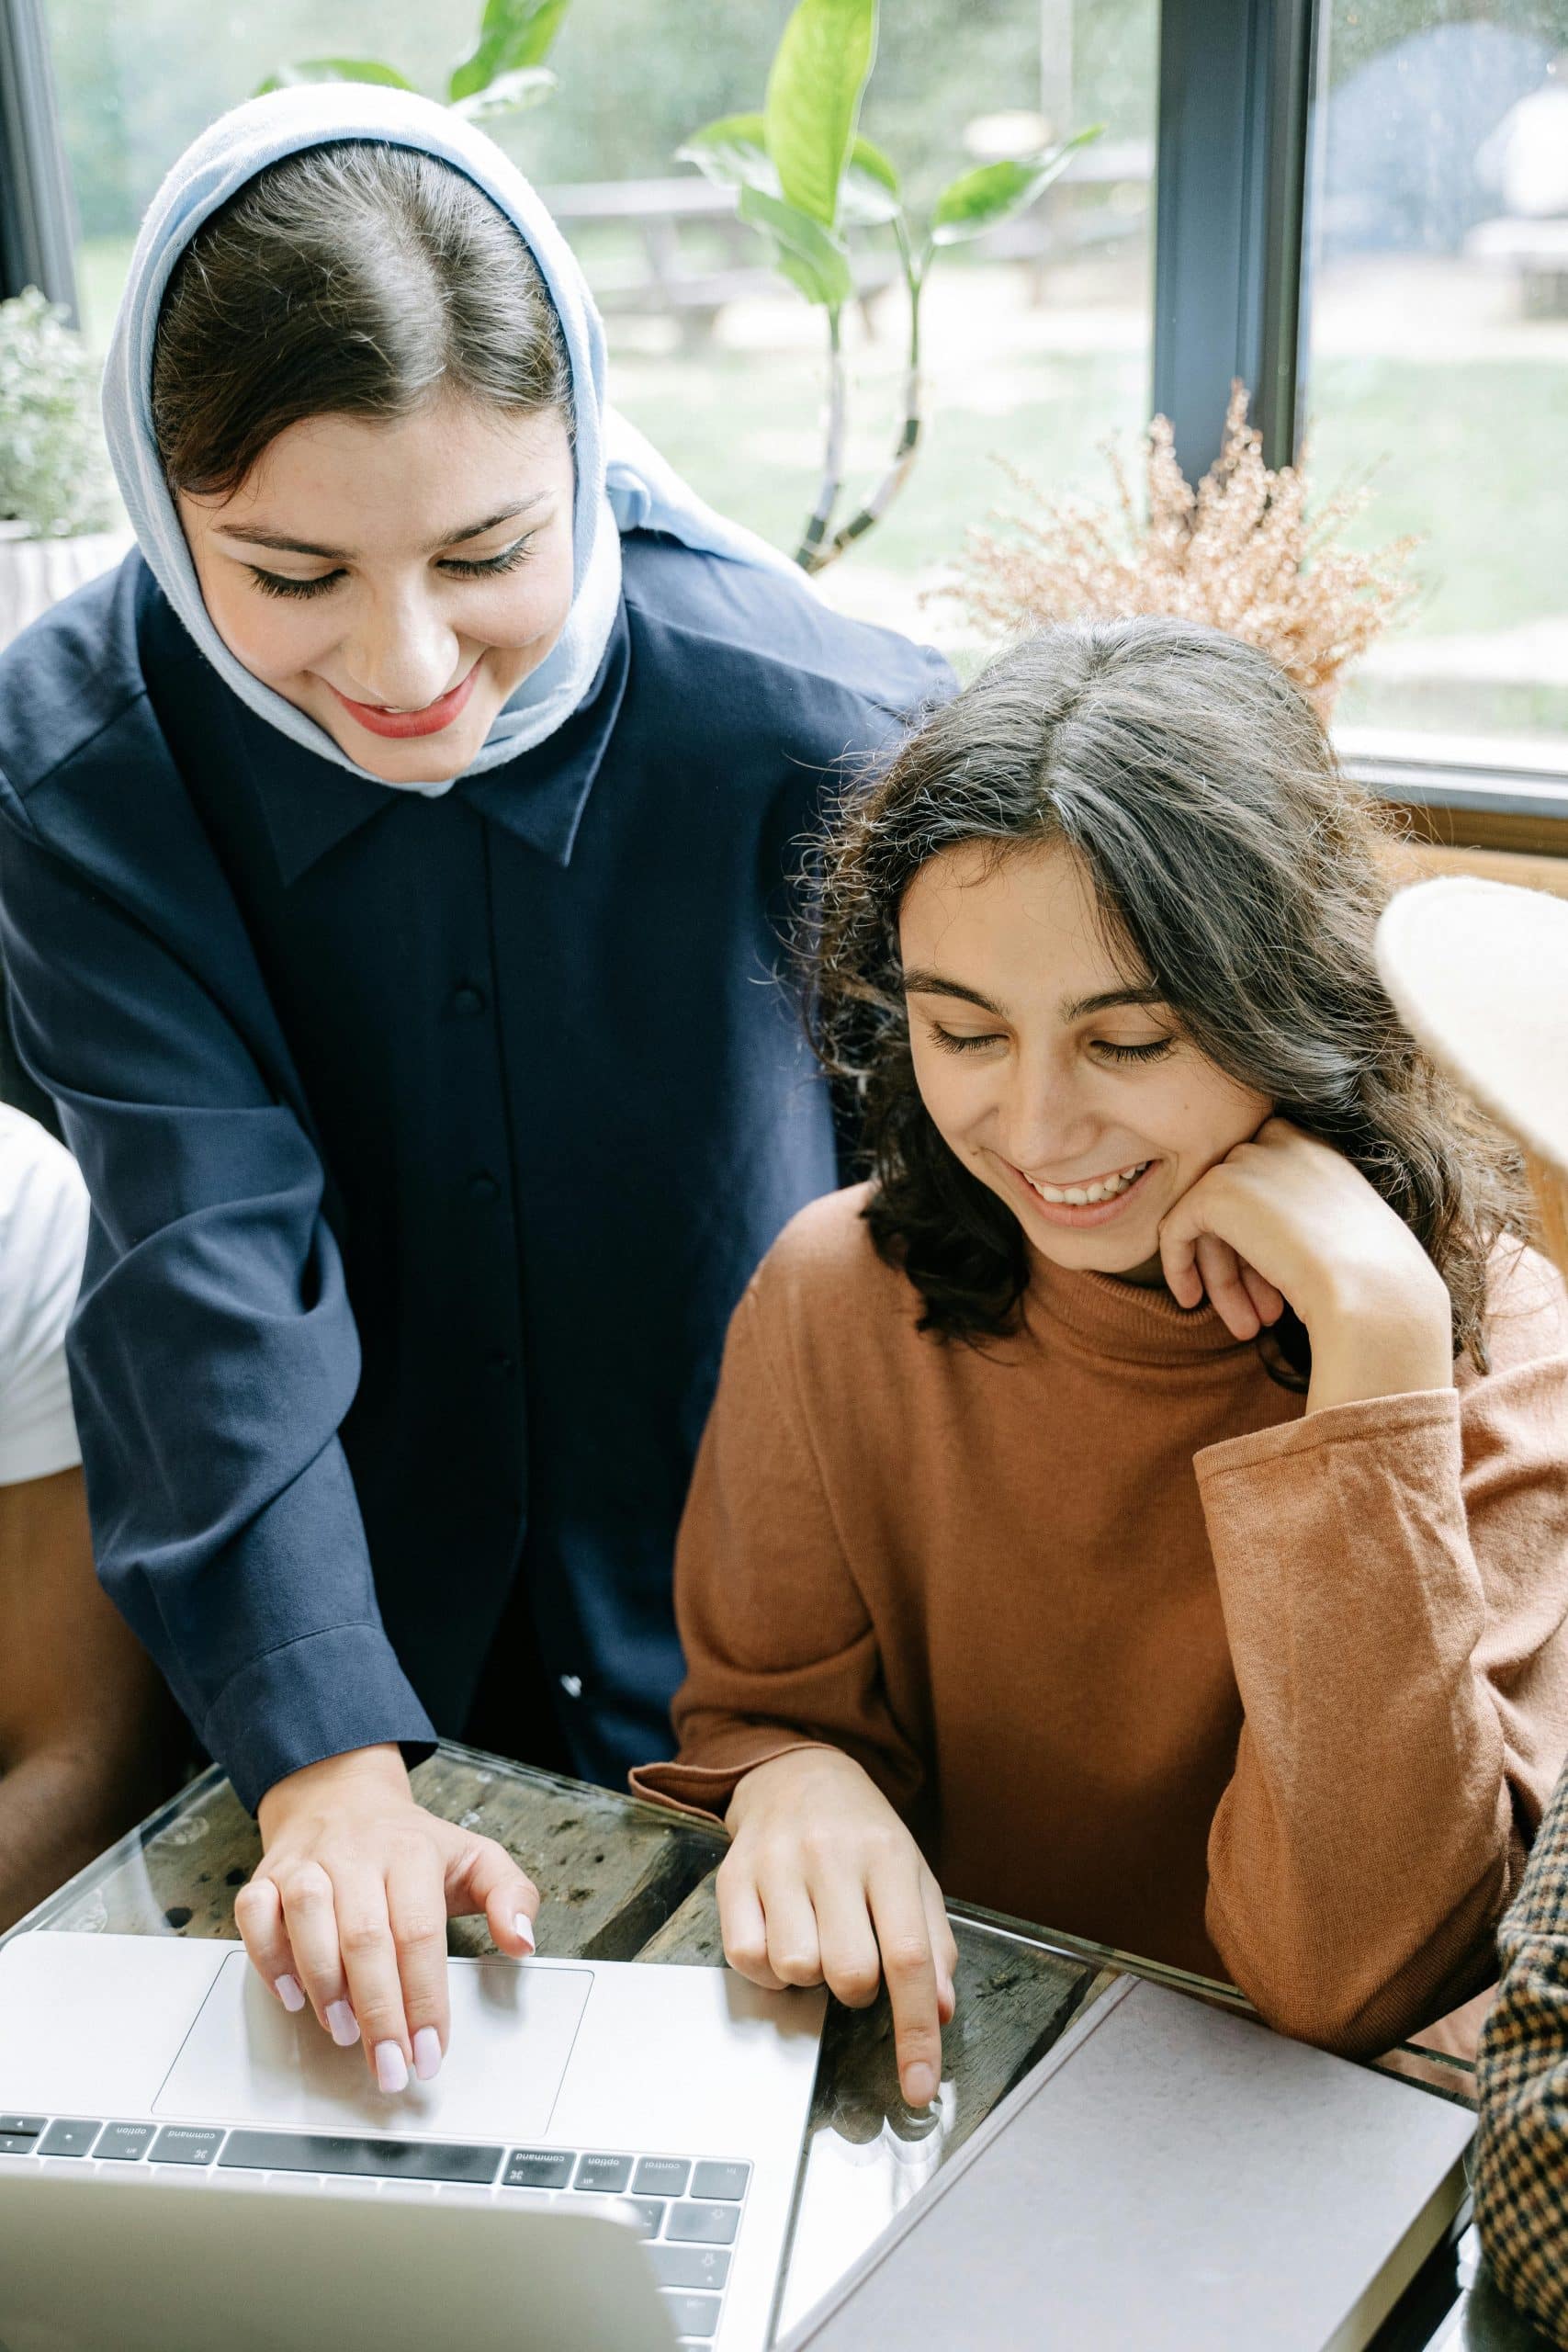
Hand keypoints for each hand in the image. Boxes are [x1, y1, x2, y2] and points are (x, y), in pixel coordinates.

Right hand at [237, 1743, 539, 2092]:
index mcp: (412, 1853)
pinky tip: (291, 1995)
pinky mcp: (267, 1875)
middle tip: (391, 2066)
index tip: (431, 2051)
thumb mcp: (474, 1857)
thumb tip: (524, 1941)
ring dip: (324, 1983)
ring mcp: (308, 1863)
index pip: (421, 1931)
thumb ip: (511, 1895)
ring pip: (307, 1916)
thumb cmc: (410, 1844)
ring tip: (346, 2033)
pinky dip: (267, 1956)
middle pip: (366, 1936)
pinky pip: (253, 1912)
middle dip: (380, 2012)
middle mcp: (357, 1854)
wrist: (341, 1796)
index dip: (426, 1998)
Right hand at [718, 1748, 957, 2110]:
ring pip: (795, 1968)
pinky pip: (746, 1958)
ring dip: (810, 1977)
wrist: (799, 1774)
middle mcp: (831, 1855)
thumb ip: (934, 1944)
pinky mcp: (732, 1873)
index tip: (917, 2087)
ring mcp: (777, 1862)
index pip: (908, 1957)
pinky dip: (768, 1972)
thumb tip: (941, 2014)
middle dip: (857, 1992)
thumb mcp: (914, 1876)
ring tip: (817, 1939)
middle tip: (855, 1962)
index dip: (916, 2031)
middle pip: (849, 1972)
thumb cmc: (864, 1836)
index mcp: (887, 1856)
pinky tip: (782, 1941)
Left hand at [1157, 1117, 1453, 1413]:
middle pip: (1239, 1203)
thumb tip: (1265, 1242)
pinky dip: (1178, 1264)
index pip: (1269, 1186)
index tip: (1273, 1288)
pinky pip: (1176, 1225)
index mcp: (1320, 1150)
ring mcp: (1250, 1160)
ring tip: (1242, 1327)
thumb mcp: (1344, 1237)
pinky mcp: (1217, 1189)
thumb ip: (1299, 1223)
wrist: (1374, 1292)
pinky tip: (1190, 1300)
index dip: (1264, 1243)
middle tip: (1259, 1317)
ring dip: (1222, 1276)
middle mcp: (1285, 1142)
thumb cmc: (1375, 1281)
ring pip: (1209, 1218)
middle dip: (1244, 1265)